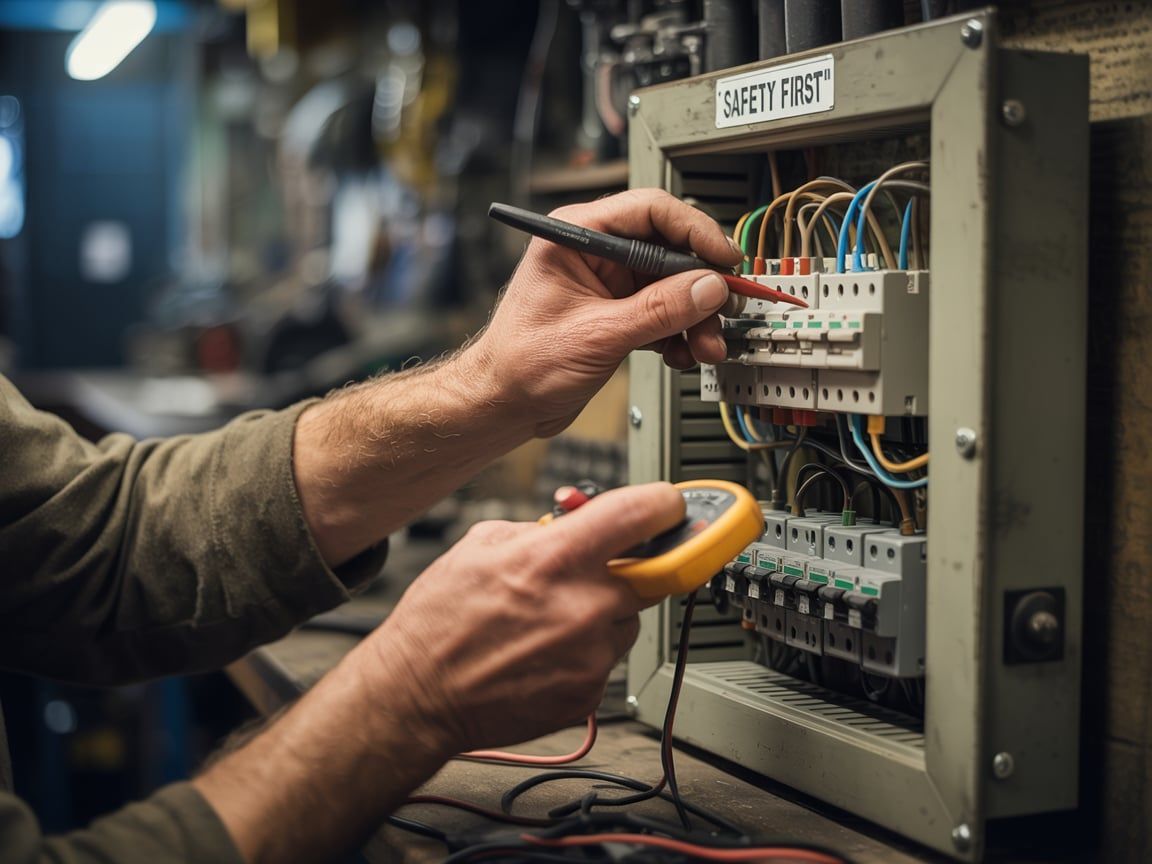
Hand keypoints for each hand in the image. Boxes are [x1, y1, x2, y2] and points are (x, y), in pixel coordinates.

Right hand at [357, 482, 686, 754]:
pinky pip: (607, 657)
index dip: (663, 503)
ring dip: (604, 612)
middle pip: (651, 571)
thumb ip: (541, 528)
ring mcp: (591, 654)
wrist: (417, 694)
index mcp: (556, 558)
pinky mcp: (589, 692)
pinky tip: (543, 651)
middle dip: (629, 564)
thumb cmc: (439, 621)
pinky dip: (586, 650)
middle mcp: (584, 606)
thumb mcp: (481, 544)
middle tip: (597, 568)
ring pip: (629, 618)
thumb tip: (576, 520)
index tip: (668, 505)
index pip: (643, 513)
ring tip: (550, 620)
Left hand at [469, 189, 740, 436]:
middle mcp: (596, 253)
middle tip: (722, 310)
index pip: (651, 211)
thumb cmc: (520, 364)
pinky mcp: (619, 314)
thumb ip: (657, 311)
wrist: (504, 405)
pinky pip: (665, 314)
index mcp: (577, 235)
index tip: (724, 259)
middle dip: (700, 286)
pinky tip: (680, 355)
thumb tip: (707, 288)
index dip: (695, 231)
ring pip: (673, 287)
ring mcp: (609, 285)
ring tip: (704, 346)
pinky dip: (679, 334)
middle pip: (669, 250)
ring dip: (695, 317)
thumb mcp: (597, 335)